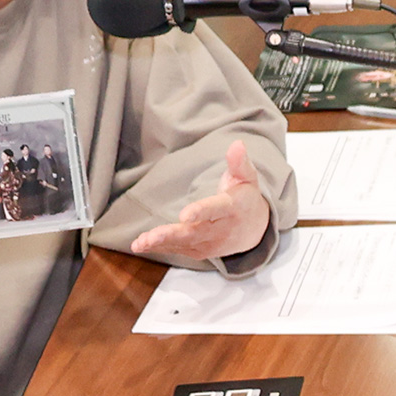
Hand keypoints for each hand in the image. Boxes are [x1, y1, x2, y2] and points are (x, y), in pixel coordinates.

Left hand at [133, 139, 271, 260]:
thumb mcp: (247, 178)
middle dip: (172, 234)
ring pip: (184, 243)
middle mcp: (222, 229)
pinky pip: (179, 250)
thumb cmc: (245, 198)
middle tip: (152, 236)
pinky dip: (160, 248)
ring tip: (140, 243)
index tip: (184, 215)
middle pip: (195, 232)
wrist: (254, 229)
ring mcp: (211, 243)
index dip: (201, 212)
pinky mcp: (200, 251)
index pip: (215, 209)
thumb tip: (237, 144)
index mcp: (232, 208)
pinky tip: (142, 245)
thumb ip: (239, 162)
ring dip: (161, 243)